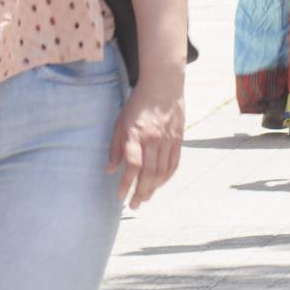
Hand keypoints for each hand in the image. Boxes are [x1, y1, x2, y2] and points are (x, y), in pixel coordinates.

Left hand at [109, 74, 184, 208]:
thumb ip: (116, 147)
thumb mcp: (120, 121)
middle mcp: (153, 139)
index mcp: (136, 133)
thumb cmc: (138, 103)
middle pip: (149, 173)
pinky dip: (166, 178)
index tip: (120, 196)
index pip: (133, 165)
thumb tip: (110, 170)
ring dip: (153, 189)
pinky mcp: (178, 139)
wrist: (163, 84)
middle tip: (133, 205)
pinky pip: (173, 164)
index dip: (126, 183)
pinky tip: (159, 184)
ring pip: (162, 172)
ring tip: (144, 198)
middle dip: (140, 192)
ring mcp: (168, 140)